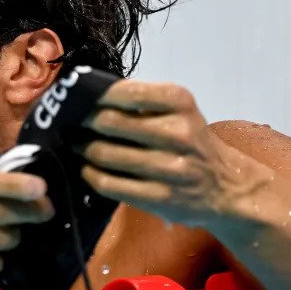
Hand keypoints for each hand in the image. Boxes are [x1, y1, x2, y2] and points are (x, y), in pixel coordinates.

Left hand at [80, 80, 271, 226]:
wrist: (226, 186)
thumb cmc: (191, 141)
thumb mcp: (177, 111)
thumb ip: (139, 100)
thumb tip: (86, 93)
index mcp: (179, 102)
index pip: (122, 91)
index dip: (91, 95)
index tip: (72, 98)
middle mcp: (177, 132)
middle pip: (109, 122)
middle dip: (80, 122)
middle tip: (65, 123)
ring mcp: (169, 168)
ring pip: (105, 154)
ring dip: (83, 148)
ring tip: (75, 144)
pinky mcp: (160, 198)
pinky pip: (110, 183)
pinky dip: (91, 174)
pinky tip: (87, 169)